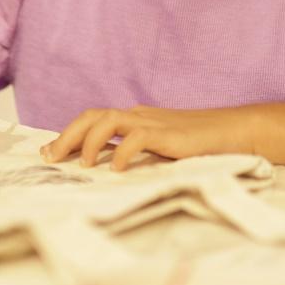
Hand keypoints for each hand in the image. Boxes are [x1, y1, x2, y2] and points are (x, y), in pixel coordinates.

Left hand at [41, 104, 284, 171]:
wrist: (235, 131)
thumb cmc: (200, 143)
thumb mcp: (161, 149)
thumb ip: (137, 152)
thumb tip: (107, 169)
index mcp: (135, 118)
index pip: (93, 119)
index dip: (68, 134)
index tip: (49, 153)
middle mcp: (138, 115)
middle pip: (92, 116)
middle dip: (67, 136)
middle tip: (50, 158)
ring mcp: (153, 122)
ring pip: (107, 120)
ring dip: (89, 141)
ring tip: (81, 165)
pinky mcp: (168, 133)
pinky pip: (137, 136)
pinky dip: (121, 151)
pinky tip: (115, 168)